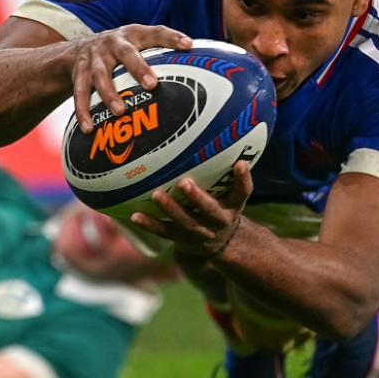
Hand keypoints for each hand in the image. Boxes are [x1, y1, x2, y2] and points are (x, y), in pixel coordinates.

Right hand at [70, 24, 192, 132]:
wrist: (77, 49)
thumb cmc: (119, 50)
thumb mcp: (137, 42)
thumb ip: (161, 50)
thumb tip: (197, 65)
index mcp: (132, 35)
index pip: (155, 33)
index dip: (171, 37)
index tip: (188, 45)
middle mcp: (112, 43)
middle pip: (126, 54)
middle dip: (138, 68)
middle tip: (151, 85)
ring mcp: (93, 58)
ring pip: (100, 76)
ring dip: (109, 94)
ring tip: (120, 112)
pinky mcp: (78, 73)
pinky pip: (80, 93)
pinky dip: (83, 111)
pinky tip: (89, 128)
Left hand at [130, 160, 252, 256]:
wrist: (219, 244)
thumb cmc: (221, 206)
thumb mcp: (230, 193)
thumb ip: (224, 172)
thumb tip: (212, 133)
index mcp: (233, 206)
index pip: (243, 192)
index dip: (243, 179)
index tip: (240, 163)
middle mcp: (218, 220)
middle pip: (209, 209)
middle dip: (196, 197)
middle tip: (184, 182)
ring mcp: (199, 232)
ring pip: (184, 221)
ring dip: (170, 208)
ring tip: (156, 194)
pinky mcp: (181, 239)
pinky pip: (164, 232)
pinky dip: (149, 224)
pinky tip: (135, 215)